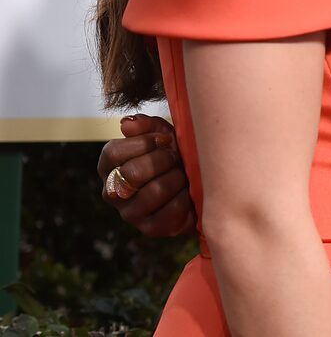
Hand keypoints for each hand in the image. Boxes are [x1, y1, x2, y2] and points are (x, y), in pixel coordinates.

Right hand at [97, 114, 195, 237]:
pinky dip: (185, 197)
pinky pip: (170, 212)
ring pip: (153, 192)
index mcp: (110, 167)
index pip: (113, 153)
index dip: (144, 143)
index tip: (165, 140)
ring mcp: (130, 213)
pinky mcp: (150, 228)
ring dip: (176, 178)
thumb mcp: (163, 134)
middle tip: (176, 157)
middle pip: (132, 173)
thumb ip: (146, 125)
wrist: (196, 183)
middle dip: (162, 160)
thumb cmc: (173, 155)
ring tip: (183, 174)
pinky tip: (188, 191)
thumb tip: (126, 124)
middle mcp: (113, 192)